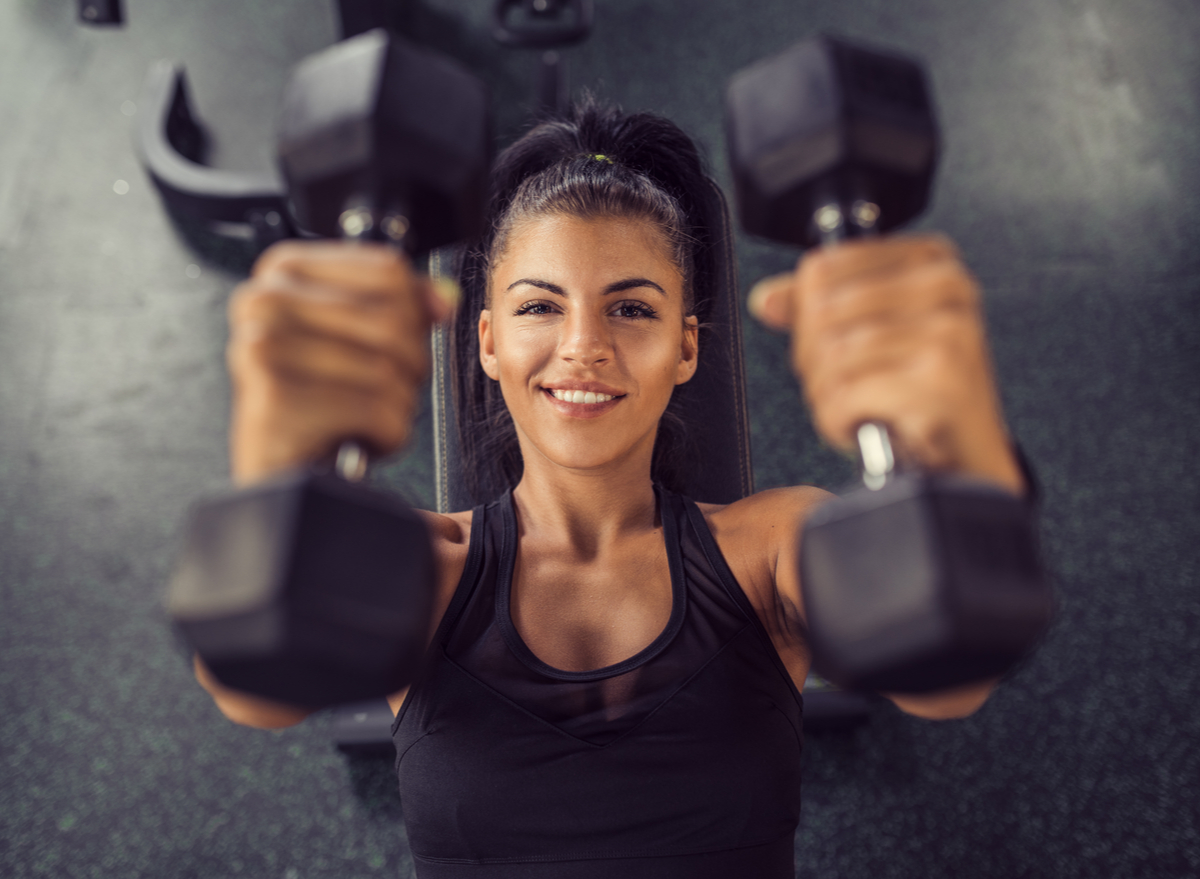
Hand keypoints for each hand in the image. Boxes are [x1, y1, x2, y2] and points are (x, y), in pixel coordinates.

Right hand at [226, 240, 456, 485]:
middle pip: (393, 320)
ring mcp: (264, 346)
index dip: (413, 315)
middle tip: (377, 392)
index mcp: (284, 270)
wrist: (280, 469)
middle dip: (407, 368)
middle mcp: (264, 300)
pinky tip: (355, 439)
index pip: (389, 271)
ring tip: (360, 418)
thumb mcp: (356, 339)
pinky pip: (378, 410)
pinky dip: (387, 435)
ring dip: (395, 406)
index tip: (394, 345)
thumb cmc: (316, 402)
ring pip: (388, 368)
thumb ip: (401, 306)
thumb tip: (444, 299)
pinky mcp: (275, 397)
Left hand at [748, 234, 1023, 494]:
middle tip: (833, 385)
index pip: (823, 268)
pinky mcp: (942, 379)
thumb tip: (766, 300)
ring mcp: (949, 331)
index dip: (802, 315)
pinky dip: (836, 420)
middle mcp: (946, 286)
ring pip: (832, 355)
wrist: (967, 452)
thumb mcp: (873, 332)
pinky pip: (847, 394)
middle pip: (822, 311)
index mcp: (930, 260)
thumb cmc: (919, 390)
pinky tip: (858, 425)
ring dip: (824, 395)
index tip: (819, 344)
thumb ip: (819, 307)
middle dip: (811, 361)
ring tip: (849, 408)